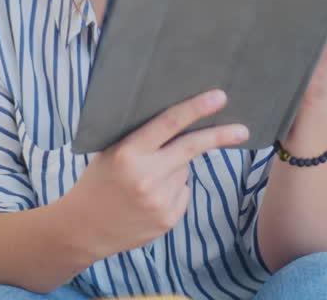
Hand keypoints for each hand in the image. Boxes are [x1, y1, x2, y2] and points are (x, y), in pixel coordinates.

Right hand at [62, 90, 247, 257]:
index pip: (169, 124)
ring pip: (184, 170)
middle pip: (192, 148)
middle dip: (220, 136)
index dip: (196, 108)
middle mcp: (147, 176)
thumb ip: (140, 139)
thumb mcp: (109, 152)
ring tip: (145, 181)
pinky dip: (173, 188)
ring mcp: (160, 200)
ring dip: (175, 167)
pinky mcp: (169, 219)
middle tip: (242, 130)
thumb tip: (180, 122)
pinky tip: (149, 198)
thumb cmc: (96, 182)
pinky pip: (182, 191)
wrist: (83, 229)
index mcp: (128, 153)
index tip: (219, 97)